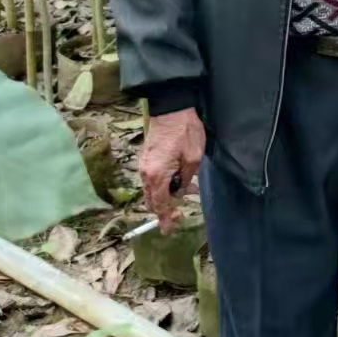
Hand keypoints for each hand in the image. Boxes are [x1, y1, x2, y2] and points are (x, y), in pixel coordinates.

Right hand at [140, 109, 204, 233]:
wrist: (171, 107)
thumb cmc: (185, 131)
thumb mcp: (193, 158)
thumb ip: (185, 180)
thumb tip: (179, 190)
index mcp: (157, 176)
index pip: (160, 205)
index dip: (166, 218)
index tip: (170, 229)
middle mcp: (146, 173)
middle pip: (151, 201)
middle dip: (163, 210)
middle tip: (177, 215)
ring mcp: (144, 165)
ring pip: (151, 190)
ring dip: (164, 196)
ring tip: (185, 192)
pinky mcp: (146, 157)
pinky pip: (151, 179)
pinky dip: (162, 184)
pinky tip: (178, 180)